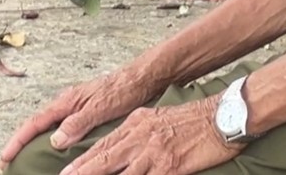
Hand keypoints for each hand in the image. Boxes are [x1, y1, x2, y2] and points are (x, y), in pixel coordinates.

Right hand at [0, 68, 160, 168]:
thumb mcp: (102, 106)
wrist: (145, 77)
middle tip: (11, 162)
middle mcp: (70, 103)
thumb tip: (55, 141)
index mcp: (69, 100)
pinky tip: (59, 152)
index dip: (19, 139)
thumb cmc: (125, 88)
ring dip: (38, 142)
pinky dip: (55, 140)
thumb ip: (79, 121)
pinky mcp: (88, 112)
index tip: (5, 156)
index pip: (36, 121)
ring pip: (51, 126)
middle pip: (39, 124)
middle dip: (23, 142)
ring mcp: (78, 107)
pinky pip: (65, 128)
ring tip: (29, 161)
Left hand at [55, 96, 237, 174]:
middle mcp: (140, 137)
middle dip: (83, 173)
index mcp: (136, 123)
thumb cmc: (191, 120)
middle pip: (105, 160)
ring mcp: (153, 154)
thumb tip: (119, 146)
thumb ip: (137, 132)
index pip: (104, 145)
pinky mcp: (169, 168)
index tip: (66, 172)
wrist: (219, 117)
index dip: (83, 161)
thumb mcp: (157, 118)